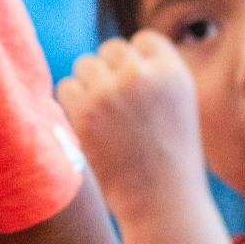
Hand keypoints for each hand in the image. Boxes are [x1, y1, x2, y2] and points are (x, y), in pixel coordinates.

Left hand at [57, 33, 206, 219]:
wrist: (162, 203)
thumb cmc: (171, 157)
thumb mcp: (178, 104)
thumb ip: (154, 74)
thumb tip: (114, 51)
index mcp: (173, 71)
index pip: (144, 40)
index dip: (138, 62)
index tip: (138, 88)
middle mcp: (142, 75)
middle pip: (111, 49)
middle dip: (111, 72)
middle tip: (118, 106)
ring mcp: (111, 91)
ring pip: (85, 65)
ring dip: (90, 85)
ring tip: (104, 117)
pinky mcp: (84, 111)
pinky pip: (66, 86)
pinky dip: (72, 103)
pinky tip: (88, 124)